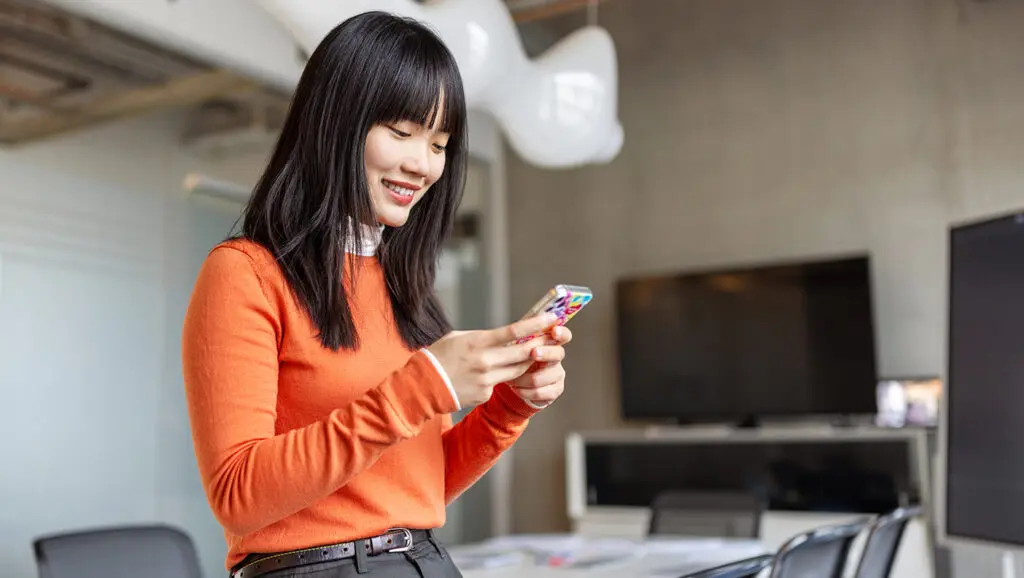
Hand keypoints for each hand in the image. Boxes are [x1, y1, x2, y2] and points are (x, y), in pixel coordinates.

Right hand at [427, 313, 559, 407]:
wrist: (423, 386)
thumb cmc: (438, 356)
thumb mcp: (457, 337)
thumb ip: (481, 337)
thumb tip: (502, 336)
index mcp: (478, 342)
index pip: (514, 331)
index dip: (536, 324)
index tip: (551, 317)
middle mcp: (485, 361)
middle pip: (524, 352)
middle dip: (540, 344)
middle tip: (553, 337)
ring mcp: (486, 380)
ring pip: (519, 370)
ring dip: (527, 361)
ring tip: (533, 352)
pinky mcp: (485, 394)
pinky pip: (502, 383)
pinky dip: (505, 376)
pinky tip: (498, 372)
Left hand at [510, 325, 572, 407]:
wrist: (517, 383)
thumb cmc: (517, 359)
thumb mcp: (518, 345)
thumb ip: (524, 333)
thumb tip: (527, 322)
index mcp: (550, 343)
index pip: (564, 335)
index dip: (561, 333)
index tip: (554, 331)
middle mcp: (556, 358)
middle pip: (558, 353)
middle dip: (545, 353)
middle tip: (534, 353)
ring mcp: (557, 375)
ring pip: (544, 376)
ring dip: (524, 378)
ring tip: (512, 379)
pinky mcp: (554, 390)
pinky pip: (540, 392)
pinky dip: (525, 391)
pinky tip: (517, 389)